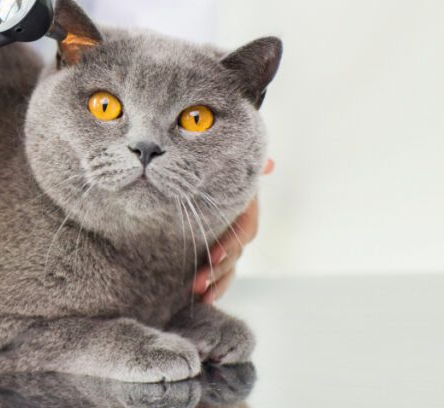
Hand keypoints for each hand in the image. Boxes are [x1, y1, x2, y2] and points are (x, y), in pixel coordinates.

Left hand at [193, 158, 274, 302]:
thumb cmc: (221, 165)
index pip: (244, 230)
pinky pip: (220, 272)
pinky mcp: (215, 251)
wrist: (210, 169)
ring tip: (200, 297)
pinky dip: (213, 287)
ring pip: (228, 268)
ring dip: (216, 284)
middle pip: (234, 255)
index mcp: (246, 208)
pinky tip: (202, 301)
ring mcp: (229, 242)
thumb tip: (268, 165)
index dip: (230, 244)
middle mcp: (240, 228)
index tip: (212, 256)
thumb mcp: (232, 166)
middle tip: (197, 284)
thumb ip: (249, 167)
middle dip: (217, 270)